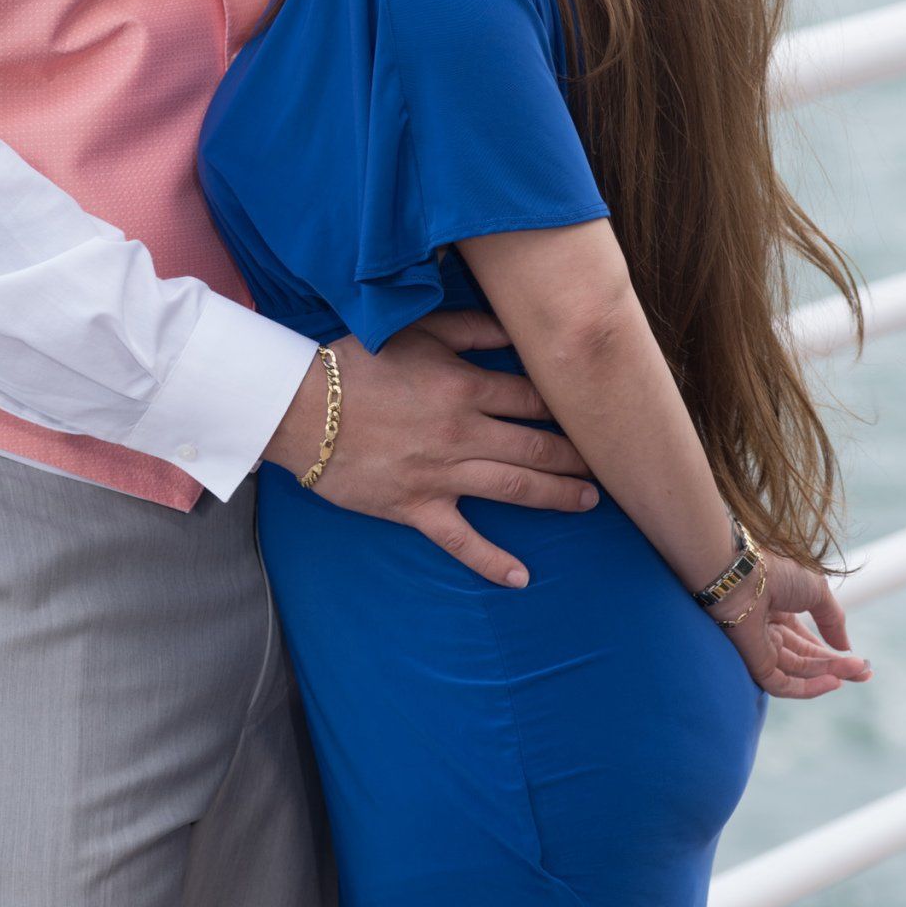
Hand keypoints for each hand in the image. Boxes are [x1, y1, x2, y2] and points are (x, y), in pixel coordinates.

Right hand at [260, 309, 600, 589]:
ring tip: (589, 501)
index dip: (567, 405)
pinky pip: (461, 541)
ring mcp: (442, 475)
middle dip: (577, 455)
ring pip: (516, 488)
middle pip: (537, 445)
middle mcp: (463, 433)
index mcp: (465, 387)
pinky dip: (492, 563)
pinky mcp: (417, 508)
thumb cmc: (354, 364)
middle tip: (607, 464)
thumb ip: (471, 328)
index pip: (534, 398)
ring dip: (558, 496)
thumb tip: (517, 328)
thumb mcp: (416, 331)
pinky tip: (521, 579)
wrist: (298, 408)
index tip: (592, 412)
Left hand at [713, 552, 871, 699]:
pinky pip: (781, 684)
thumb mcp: (817, 591)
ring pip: (798, 672)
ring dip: (829, 674)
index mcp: (779, 612)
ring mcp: (760, 648)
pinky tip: (834, 681)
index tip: (861, 663)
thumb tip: (847, 648)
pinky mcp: (753, 663)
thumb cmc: (776, 571)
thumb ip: (833, 620)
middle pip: (806, 660)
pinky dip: (808, 688)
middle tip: (864, 673)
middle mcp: (768, 632)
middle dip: (836, 667)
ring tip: (855, 671)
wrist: (744, 573)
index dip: (834, 654)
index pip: (808, 643)